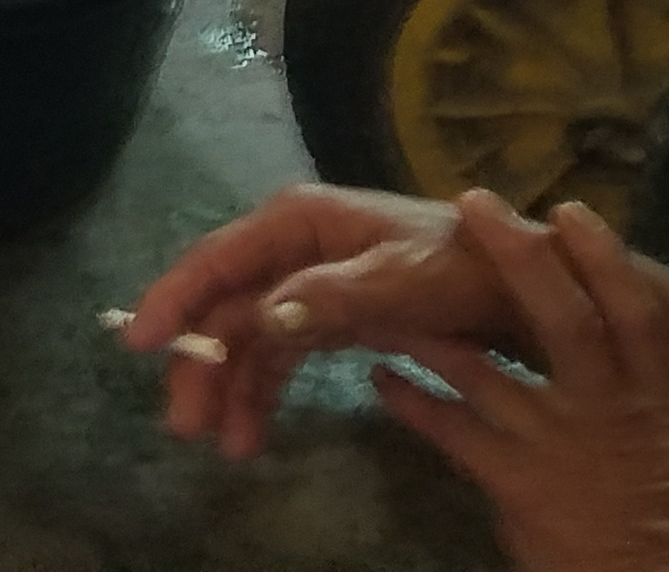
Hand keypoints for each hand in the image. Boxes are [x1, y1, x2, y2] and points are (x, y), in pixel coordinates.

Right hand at [130, 180, 500, 457]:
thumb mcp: (404, 280)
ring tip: (225, 445)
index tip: (139, 343)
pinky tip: (252, 431)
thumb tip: (264, 316)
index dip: (175, 299)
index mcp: (296, 223)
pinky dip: (262, 391)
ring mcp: (306, 284)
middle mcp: (289, 248)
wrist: (529, 286)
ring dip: (229, 387)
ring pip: (246, 337)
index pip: (218, 261)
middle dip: (202, 364)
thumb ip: (333, 295)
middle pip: (225, 306)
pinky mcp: (326, 317)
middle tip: (186, 426)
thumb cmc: (467, 267)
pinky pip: (278, 355)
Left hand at [369, 195, 668, 571]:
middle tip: (474, 203)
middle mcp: (607, 409)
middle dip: (519, 257)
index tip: (568, 210)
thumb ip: (640, 398)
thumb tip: (611, 360)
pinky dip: (409, 401)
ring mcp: (556, 441)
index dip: (603, 258)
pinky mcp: (513, 479)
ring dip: (424, 329)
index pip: (635, 314)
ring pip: (477, 366)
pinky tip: (380, 380)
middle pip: (562, 317)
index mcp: (657, 399)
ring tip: (381, 297)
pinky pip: (447, 428)